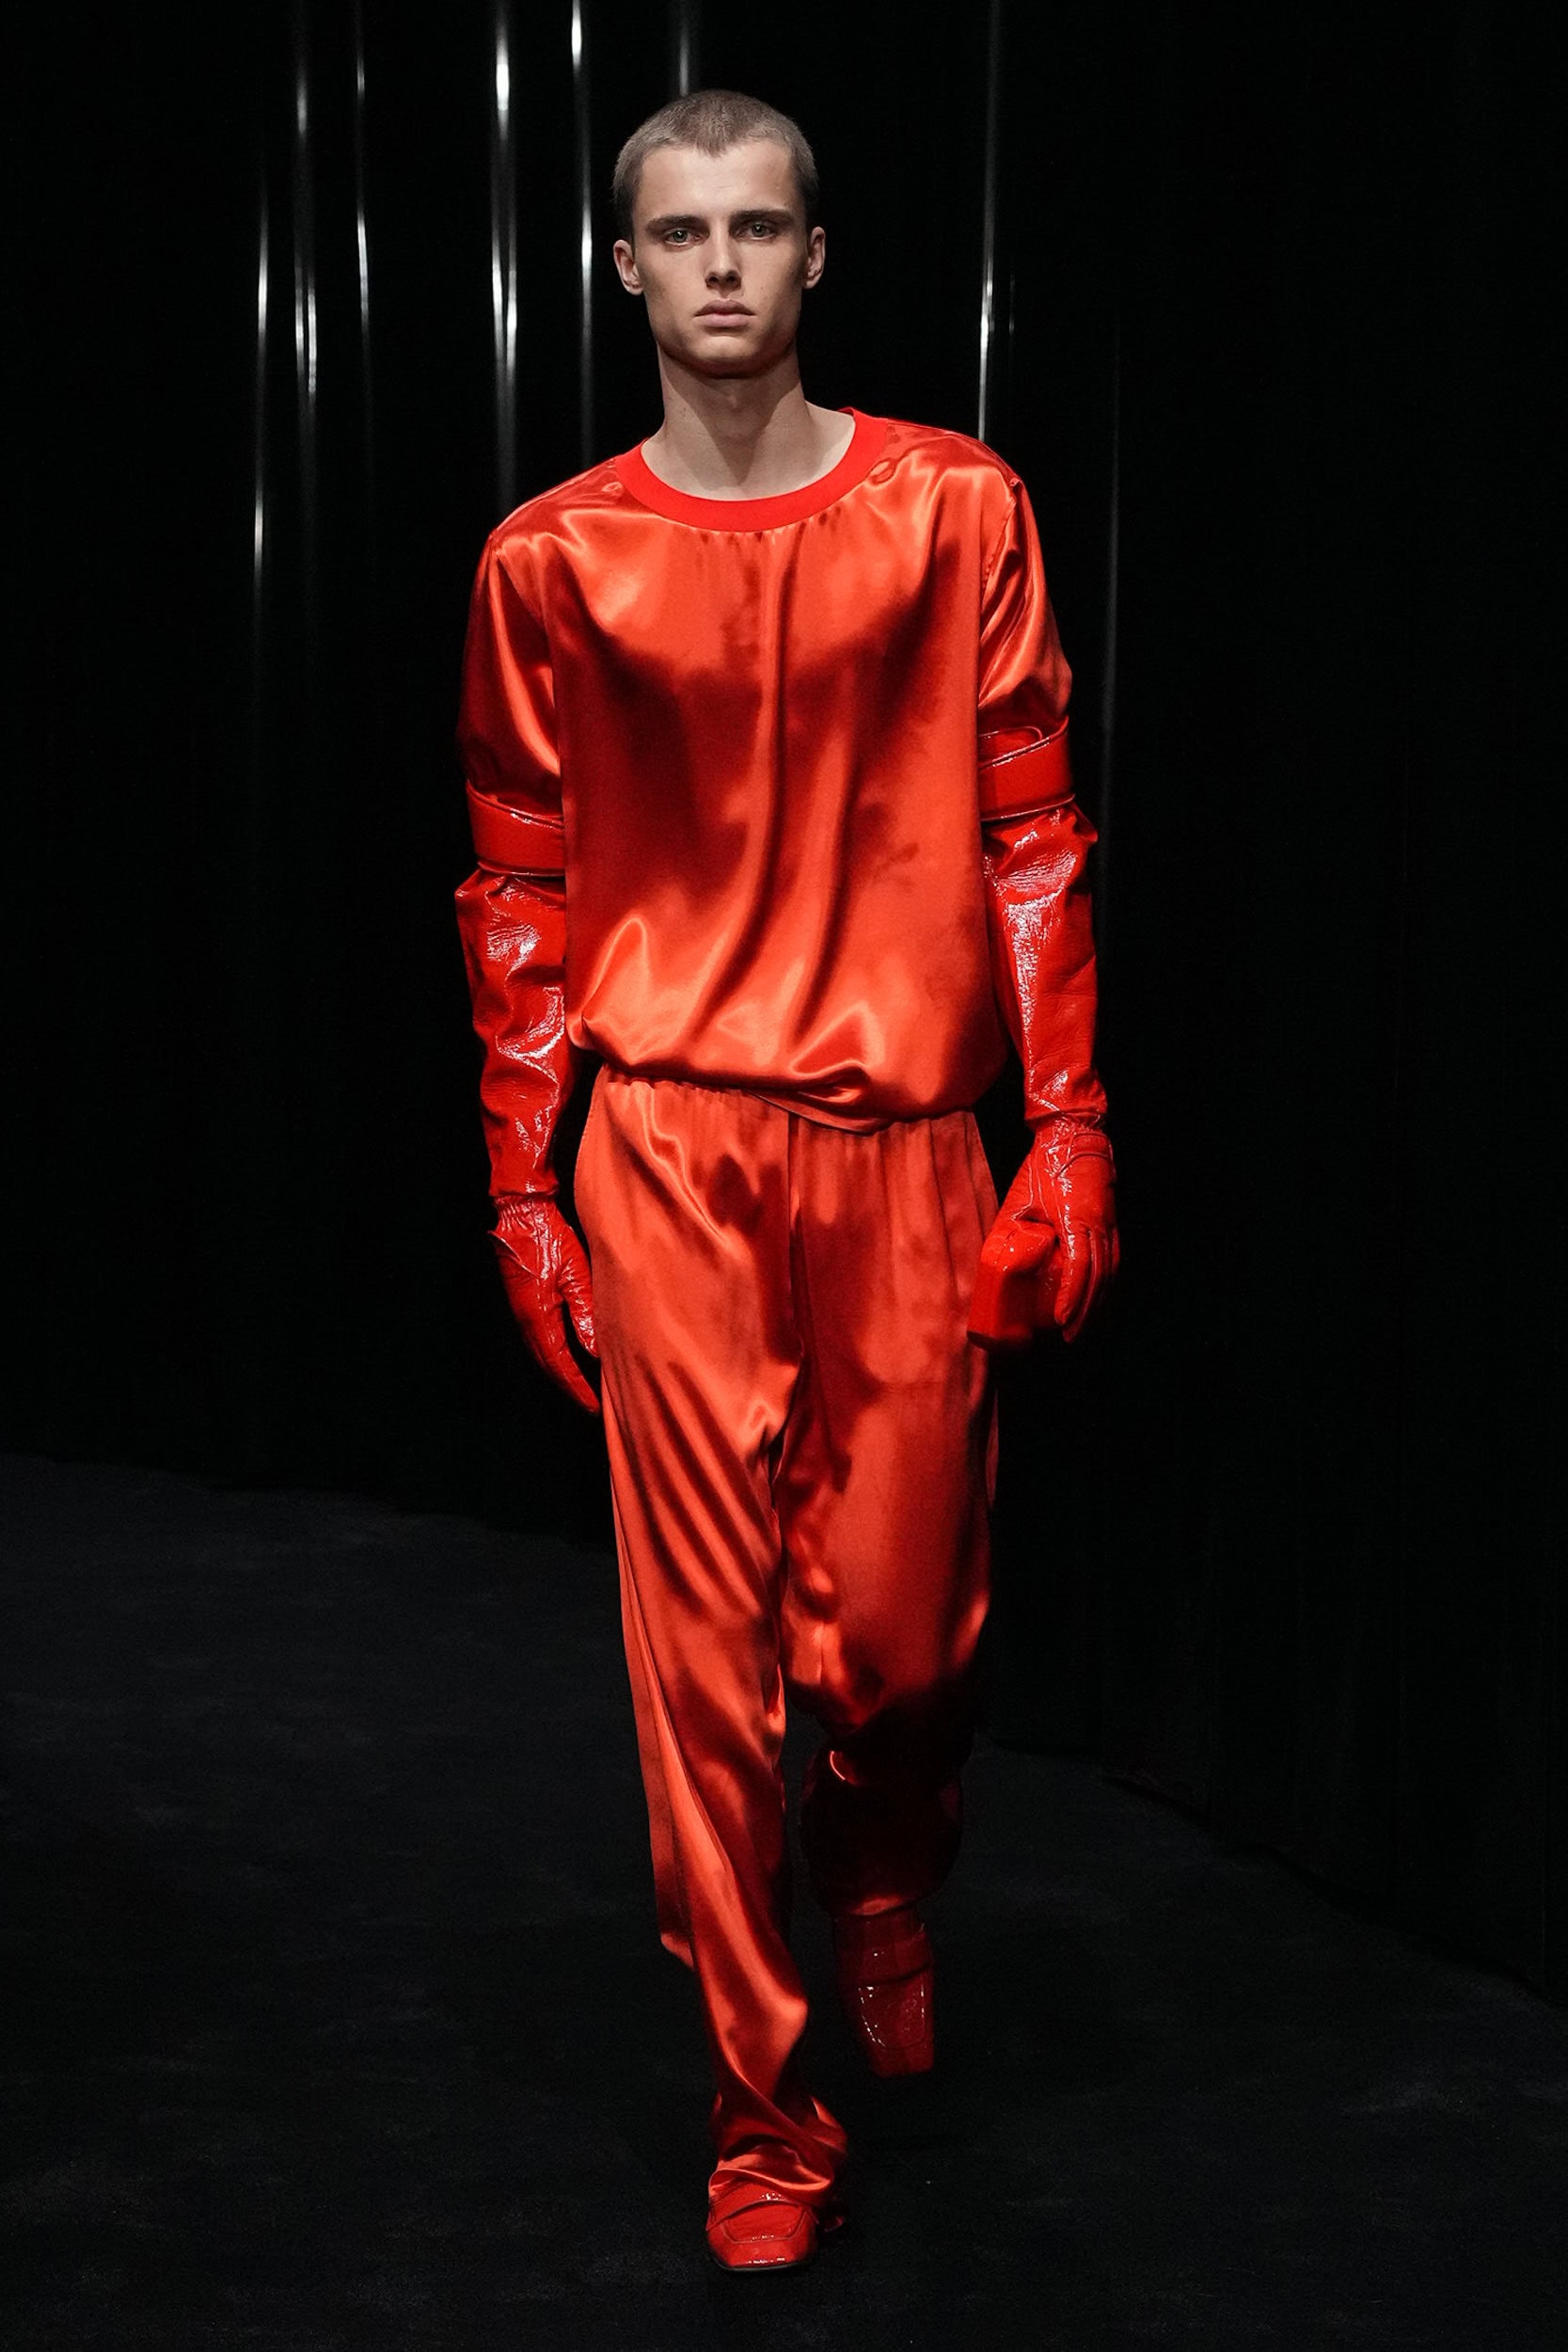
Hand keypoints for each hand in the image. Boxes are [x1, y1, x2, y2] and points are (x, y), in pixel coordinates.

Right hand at [491, 1197, 599, 1413]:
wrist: (521, 1214)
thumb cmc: (549, 1238)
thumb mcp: (576, 1273)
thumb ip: (585, 1313)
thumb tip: (595, 1351)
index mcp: (538, 1316)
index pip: (559, 1364)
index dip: (577, 1388)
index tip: (593, 1407)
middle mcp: (526, 1319)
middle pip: (547, 1365)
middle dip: (569, 1388)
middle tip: (590, 1406)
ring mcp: (521, 1312)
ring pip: (541, 1355)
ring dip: (561, 1374)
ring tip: (582, 1389)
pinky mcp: (523, 1302)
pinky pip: (539, 1340)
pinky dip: (554, 1357)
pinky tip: (567, 1358)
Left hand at [968, 1122, 1117, 1348]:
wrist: (1073, 1135)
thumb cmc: (1043, 1166)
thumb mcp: (1019, 1200)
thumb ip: (1009, 1230)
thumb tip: (995, 1262)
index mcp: (1076, 1219)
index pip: (1079, 1268)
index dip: (1071, 1298)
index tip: (1061, 1321)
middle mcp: (1098, 1224)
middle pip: (1098, 1278)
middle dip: (1085, 1311)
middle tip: (1070, 1335)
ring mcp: (1110, 1223)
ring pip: (1109, 1272)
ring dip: (1097, 1302)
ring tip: (1082, 1324)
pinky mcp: (1112, 1222)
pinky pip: (1113, 1261)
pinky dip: (1105, 1284)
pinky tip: (1095, 1298)